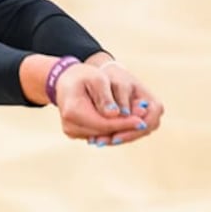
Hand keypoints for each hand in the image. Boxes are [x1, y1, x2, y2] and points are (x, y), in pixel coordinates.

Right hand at [18, 53, 163, 145]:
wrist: (66, 81)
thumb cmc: (83, 76)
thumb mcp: (96, 79)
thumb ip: (105, 97)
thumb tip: (115, 114)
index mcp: (73, 111)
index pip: (104, 124)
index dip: (124, 124)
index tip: (142, 121)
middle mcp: (70, 125)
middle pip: (104, 132)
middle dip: (125, 128)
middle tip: (144, 122)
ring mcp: (72, 131)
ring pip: (102, 135)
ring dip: (120, 130)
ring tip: (137, 121)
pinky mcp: (76, 133)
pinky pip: (98, 134)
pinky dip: (111, 129)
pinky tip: (124, 122)